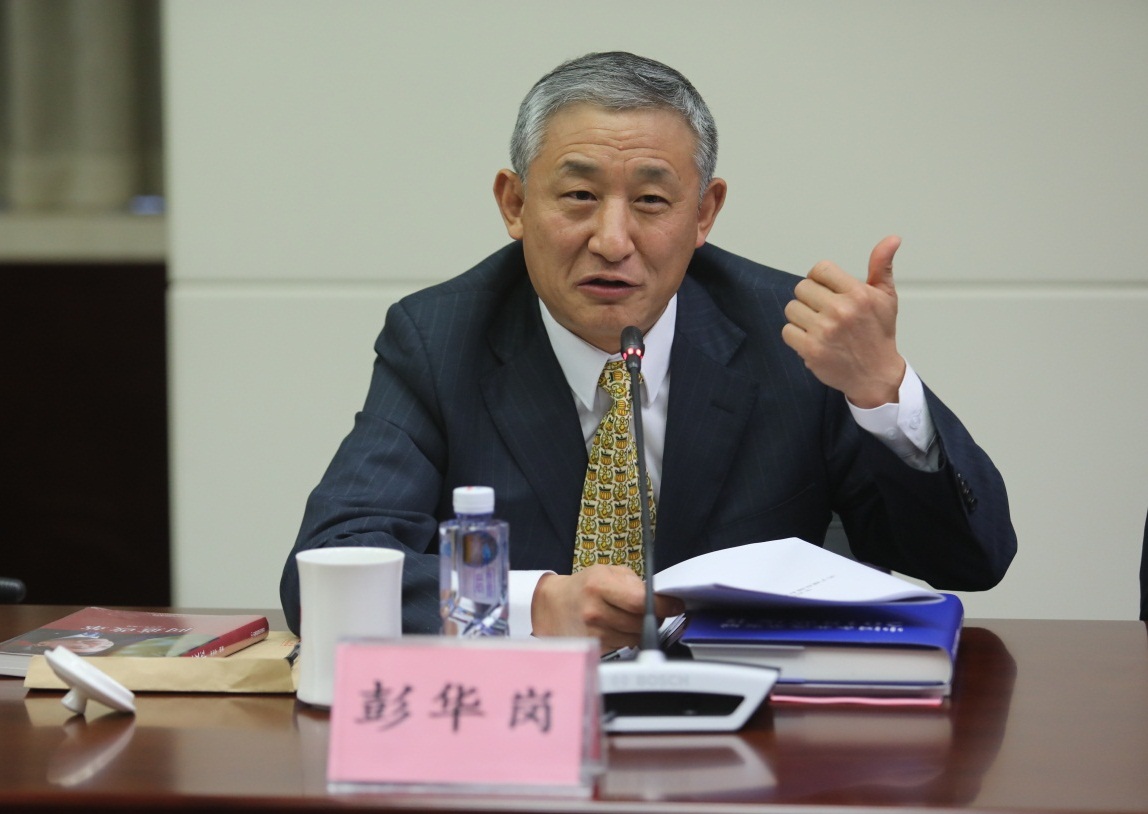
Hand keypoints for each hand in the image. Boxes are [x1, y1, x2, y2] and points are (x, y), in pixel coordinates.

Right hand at [531, 566, 684, 651]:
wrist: (553, 607)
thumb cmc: (583, 587)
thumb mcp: (606, 572)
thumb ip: (633, 582)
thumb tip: (661, 598)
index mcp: (598, 586)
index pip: (640, 601)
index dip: (662, 605)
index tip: (675, 605)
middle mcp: (595, 612)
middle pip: (641, 621)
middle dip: (655, 616)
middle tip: (655, 609)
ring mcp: (595, 633)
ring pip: (636, 636)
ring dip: (642, 627)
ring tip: (632, 616)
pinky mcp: (596, 648)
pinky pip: (625, 645)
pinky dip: (629, 637)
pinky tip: (620, 626)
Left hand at [781, 235, 906, 407]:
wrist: (875, 374)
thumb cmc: (878, 333)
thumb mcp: (886, 297)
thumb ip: (882, 266)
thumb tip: (892, 238)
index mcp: (858, 294)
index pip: (820, 269)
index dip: (820, 279)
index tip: (827, 291)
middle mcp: (841, 310)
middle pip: (802, 288)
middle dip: (810, 298)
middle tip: (823, 311)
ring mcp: (824, 331)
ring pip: (791, 308)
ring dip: (801, 317)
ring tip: (818, 325)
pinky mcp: (811, 350)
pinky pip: (787, 330)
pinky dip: (795, 335)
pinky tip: (812, 339)